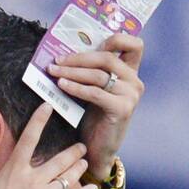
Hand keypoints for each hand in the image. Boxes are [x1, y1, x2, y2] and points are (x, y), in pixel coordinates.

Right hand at [0, 102, 97, 188]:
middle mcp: (32, 180)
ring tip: (85, 162)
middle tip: (82, 146)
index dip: (39, 120)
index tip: (48, 107)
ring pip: (68, 177)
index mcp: (13, 171)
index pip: (29, 139)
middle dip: (73, 152)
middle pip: (59, 160)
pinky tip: (92, 188)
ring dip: (78, 168)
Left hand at [47, 33, 144, 179]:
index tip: (90, 43)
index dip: (115, 39)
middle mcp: (135, 81)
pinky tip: (61, 85)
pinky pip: (95, 93)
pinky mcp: (123, 109)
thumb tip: (65, 53)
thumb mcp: (94, 90)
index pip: (134, 45)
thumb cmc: (93, 118)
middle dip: (78, 57)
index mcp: (131, 73)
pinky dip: (76, 88)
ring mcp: (131, 95)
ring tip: (53, 71)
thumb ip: (90, 72)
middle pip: (107, 58)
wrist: (97, 149)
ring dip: (72, 71)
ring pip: (99, 75)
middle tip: (57, 60)